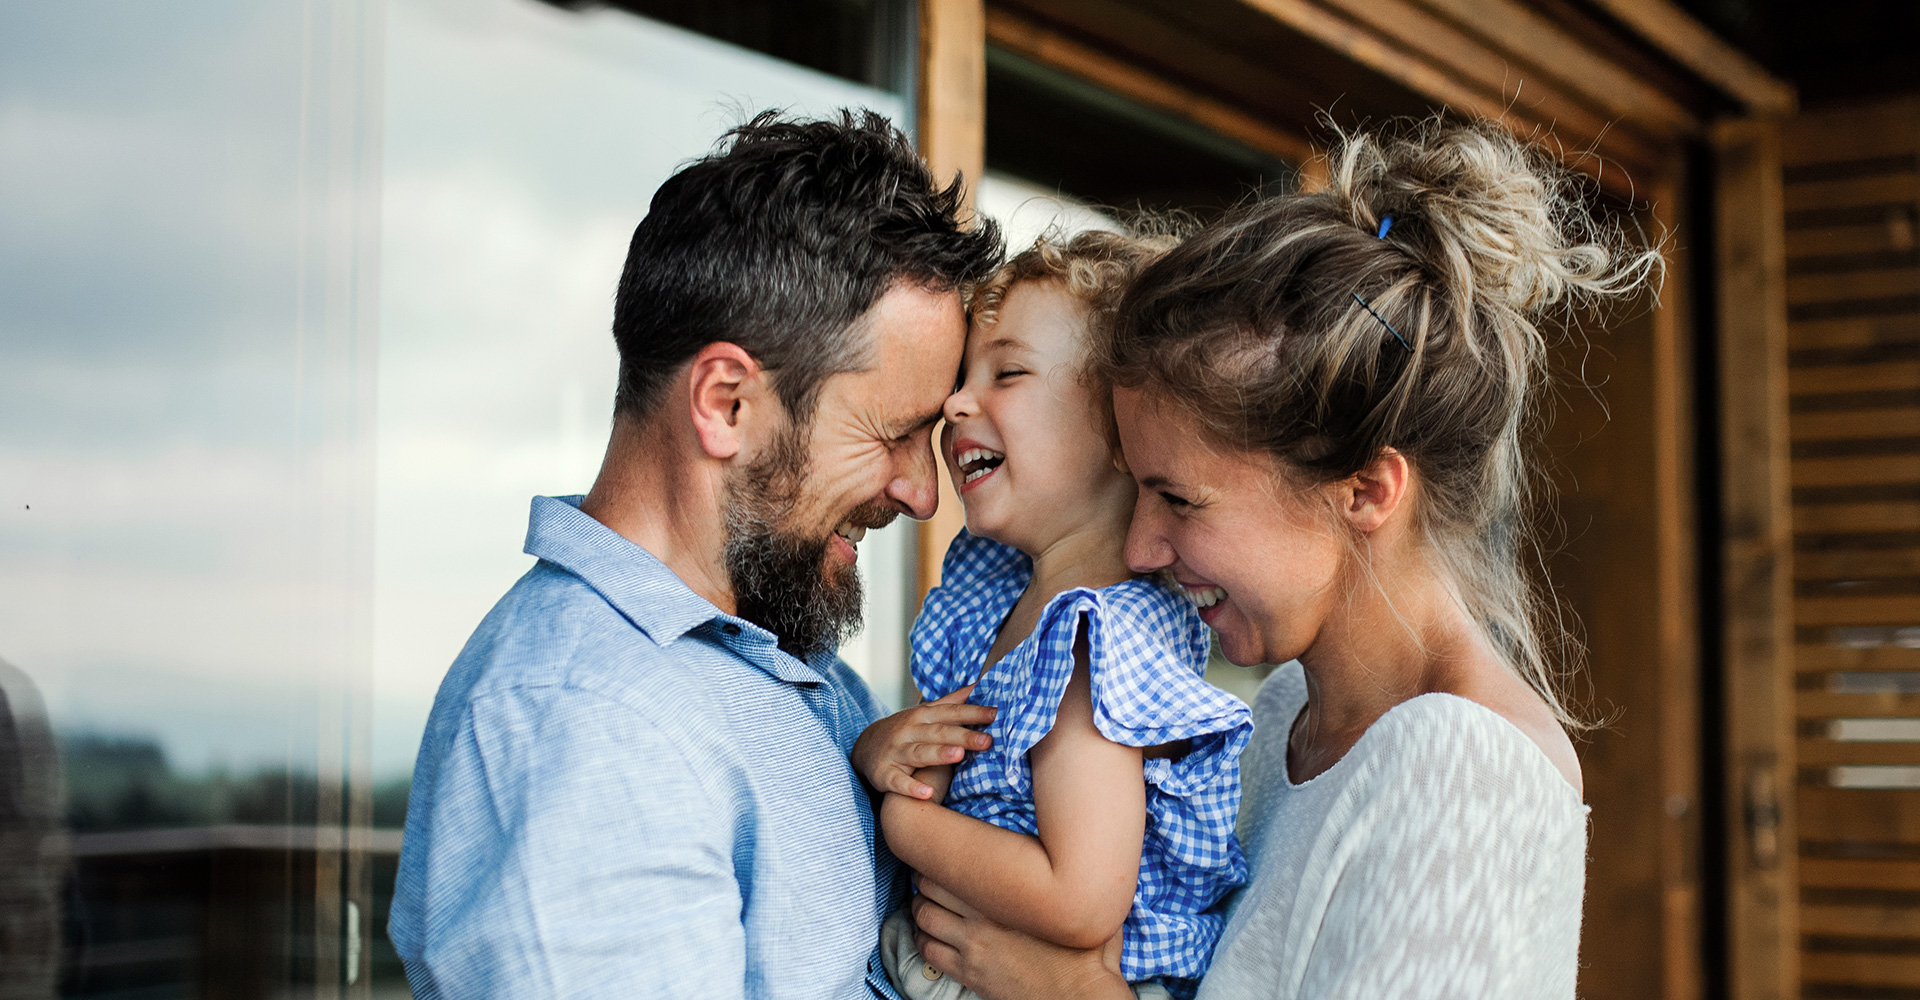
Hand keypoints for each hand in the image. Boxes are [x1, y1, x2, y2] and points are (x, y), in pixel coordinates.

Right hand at [852, 687, 995, 799]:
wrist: (864, 747)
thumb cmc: (906, 731)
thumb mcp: (926, 714)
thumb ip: (952, 702)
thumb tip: (979, 685)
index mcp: (923, 717)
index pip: (951, 713)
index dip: (973, 713)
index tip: (996, 714)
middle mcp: (910, 731)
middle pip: (939, 733)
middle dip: (963, 736)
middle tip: (987, 741)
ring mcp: (896, 752)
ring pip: (919, 753)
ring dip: (938, 754)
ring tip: (958, 756)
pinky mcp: (884, 773)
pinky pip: (897, 781)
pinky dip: (910, 787)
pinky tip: (926, 794)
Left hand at [911, 878, 1130, 999]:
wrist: (1078, 997)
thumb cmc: (1085, 955)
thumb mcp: (1082, 906)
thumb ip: (1072, 884)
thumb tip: (1076, 860)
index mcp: (1006, 896)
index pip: (954, 865)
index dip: (943, 857)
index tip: (945, 857)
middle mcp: (983, 917)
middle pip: (932, 887)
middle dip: (926, 880)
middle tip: (929, 878)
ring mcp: (972, 947)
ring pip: (924, 917)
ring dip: (920, 908)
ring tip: (925, 905)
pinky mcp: (970, 974)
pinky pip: (929, 952)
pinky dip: (922, 940)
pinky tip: (929, 936)